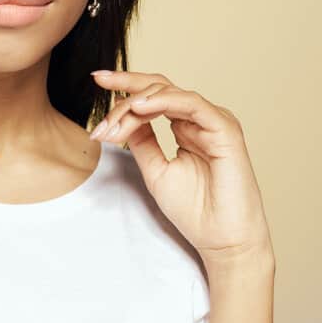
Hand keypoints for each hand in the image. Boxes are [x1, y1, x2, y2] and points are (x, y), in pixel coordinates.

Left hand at [89, 70, 272, 267]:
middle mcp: (200, 119)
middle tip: (99, 82)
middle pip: (159, 88)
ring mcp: (214, 121)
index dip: (123, 88)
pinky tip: (139, 107)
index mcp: (186, 126)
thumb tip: (122, 116)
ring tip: (113, 120)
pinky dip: (163, 102)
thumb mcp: (155, 169)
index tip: (96, 81)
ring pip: (169, 94)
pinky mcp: (225, 129)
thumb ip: (141, 141)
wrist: (222, 241)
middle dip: (126, 84)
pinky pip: (191, 104)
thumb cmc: (195, 210)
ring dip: (136, 102)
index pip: (152, 97)